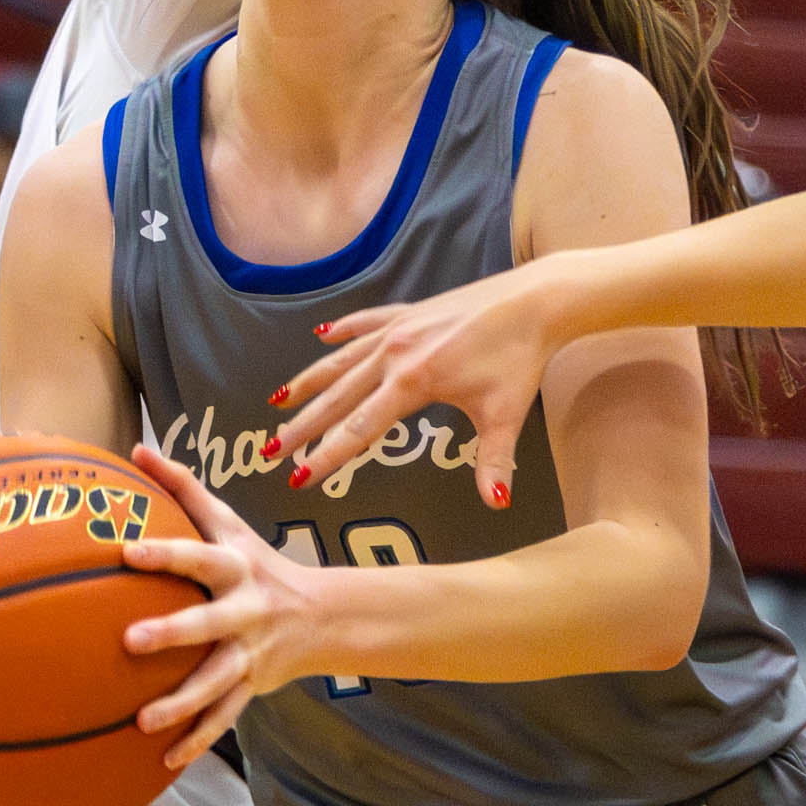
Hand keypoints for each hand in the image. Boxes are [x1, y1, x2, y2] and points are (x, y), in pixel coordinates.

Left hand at [118, 446, 310, 766]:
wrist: (325, 616)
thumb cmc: (258, 562)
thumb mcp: (229, 523)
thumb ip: (184, 489)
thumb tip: (137, 450)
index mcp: (236, 569)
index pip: (197, 557)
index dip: (165, 554)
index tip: (126, 551)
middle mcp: (245, 611)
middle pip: (207, 623)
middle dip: (172, 632)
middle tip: (130, 641)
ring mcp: (250, 652)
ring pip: (215, 681)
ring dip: (182, 703)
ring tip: (143, 722)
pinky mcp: (252, 685)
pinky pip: (224, 716)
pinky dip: (197, 739)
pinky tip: (166, 761)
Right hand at [274, 263, 560, 504]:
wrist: (536, 301)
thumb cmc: (521, 359)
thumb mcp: (506, 415)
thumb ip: (493, 461)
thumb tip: (495, 503)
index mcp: (413, 382)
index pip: (359, 428)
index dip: (328, 456)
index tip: (299, 477)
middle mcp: (395, 353)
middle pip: (338, 397)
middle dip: (302, 427)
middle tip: (269, 452)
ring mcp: (399, 328)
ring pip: (342, 360)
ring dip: (309, 382)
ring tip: (278, 402)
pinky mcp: (410, 311)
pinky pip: (365, 322)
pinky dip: (342, 330)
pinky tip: (321, 336)